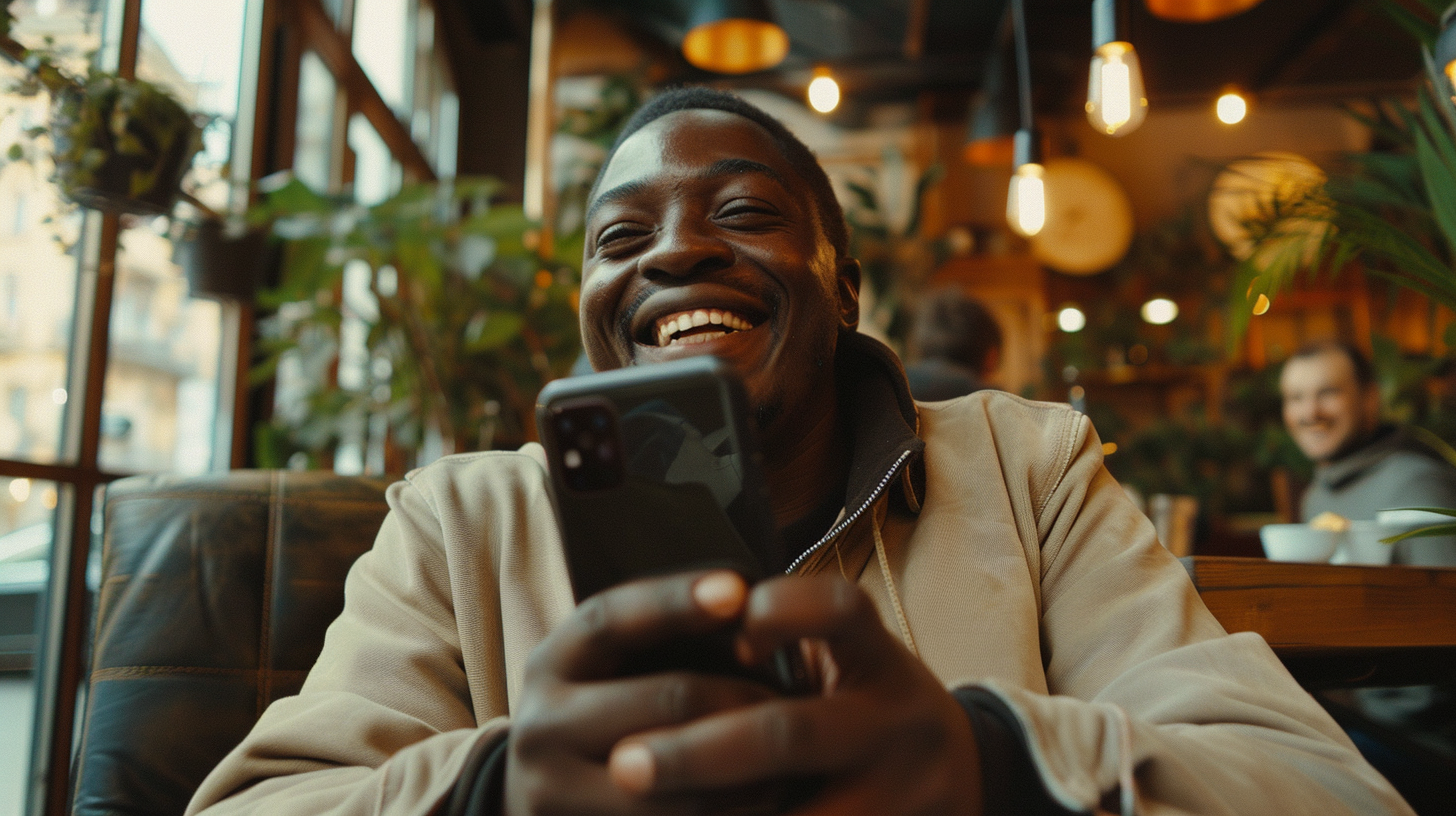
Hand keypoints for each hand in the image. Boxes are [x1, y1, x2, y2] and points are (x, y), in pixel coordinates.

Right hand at [503, 571, 782, 815]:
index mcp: (552, 664)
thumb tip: (748, 605)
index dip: (675, 600)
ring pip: (677, 777)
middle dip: (742, 698)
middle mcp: (539, 724)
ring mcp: (550, 790)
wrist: (542, 805)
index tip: (738, 587)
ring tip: (794, 761)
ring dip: (745, 770)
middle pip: (666, 698)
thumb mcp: (606, 677)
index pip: (613, 617)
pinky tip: (763, 803)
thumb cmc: (602, 727)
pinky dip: (724, 814)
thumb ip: (657, 648)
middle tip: (797, 700)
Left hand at [605, 574, 983, 815]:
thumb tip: (688, 634)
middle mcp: (900, 722)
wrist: (966, 778)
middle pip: (790, 733)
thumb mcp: (854, 667)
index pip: (840, 610)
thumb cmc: (872, 711)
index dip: (781, 611)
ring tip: (644, 815)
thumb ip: (792, 647)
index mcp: (881, 660)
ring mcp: (905, 793)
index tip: (727, 631)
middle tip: (626, 765)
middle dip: (699, 753)